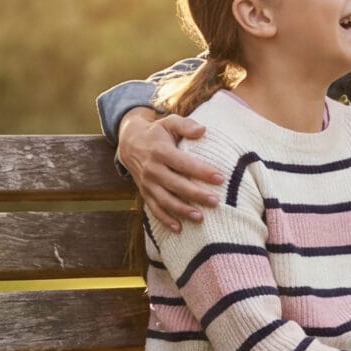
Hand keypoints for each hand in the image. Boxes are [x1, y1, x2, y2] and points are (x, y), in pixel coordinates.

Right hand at [117, 108, 220, 229]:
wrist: (129, 143)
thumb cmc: (156, 132)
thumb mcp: (169, 122)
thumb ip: (186, 125)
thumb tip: (203, 130)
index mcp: (160, 151)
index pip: (184, 163)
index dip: (201, 171)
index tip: (220, 178)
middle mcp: (152, 169)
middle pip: (176, 185)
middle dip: (195, 194)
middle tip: (215, 201)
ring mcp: (147, 183)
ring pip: (165, 200)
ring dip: (182, 210)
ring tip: (200, 217)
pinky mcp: (144, 193)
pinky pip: (154, 209)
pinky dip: (165, 220)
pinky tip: (179, 228)